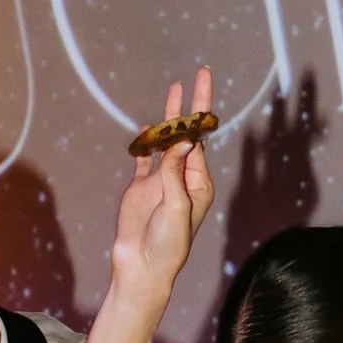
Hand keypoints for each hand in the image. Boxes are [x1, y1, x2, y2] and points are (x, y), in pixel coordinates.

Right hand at [107, 65, 216, 325]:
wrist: (141, 267)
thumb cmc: (168, 244)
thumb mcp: (177, 207)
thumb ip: (176, 173)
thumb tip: (182, 140)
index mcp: (199, 183)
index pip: (199, 140)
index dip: (200, 112)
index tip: (202, 85)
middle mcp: (182, 178)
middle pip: (186, 134)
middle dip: (190, 106)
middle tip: (196, 75)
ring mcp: (161, 182)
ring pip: (165, 142)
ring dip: (168, 119)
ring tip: (173, 90)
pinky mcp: (140, 188)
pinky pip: (144, 159)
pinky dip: (145, 143)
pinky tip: (147, 128)